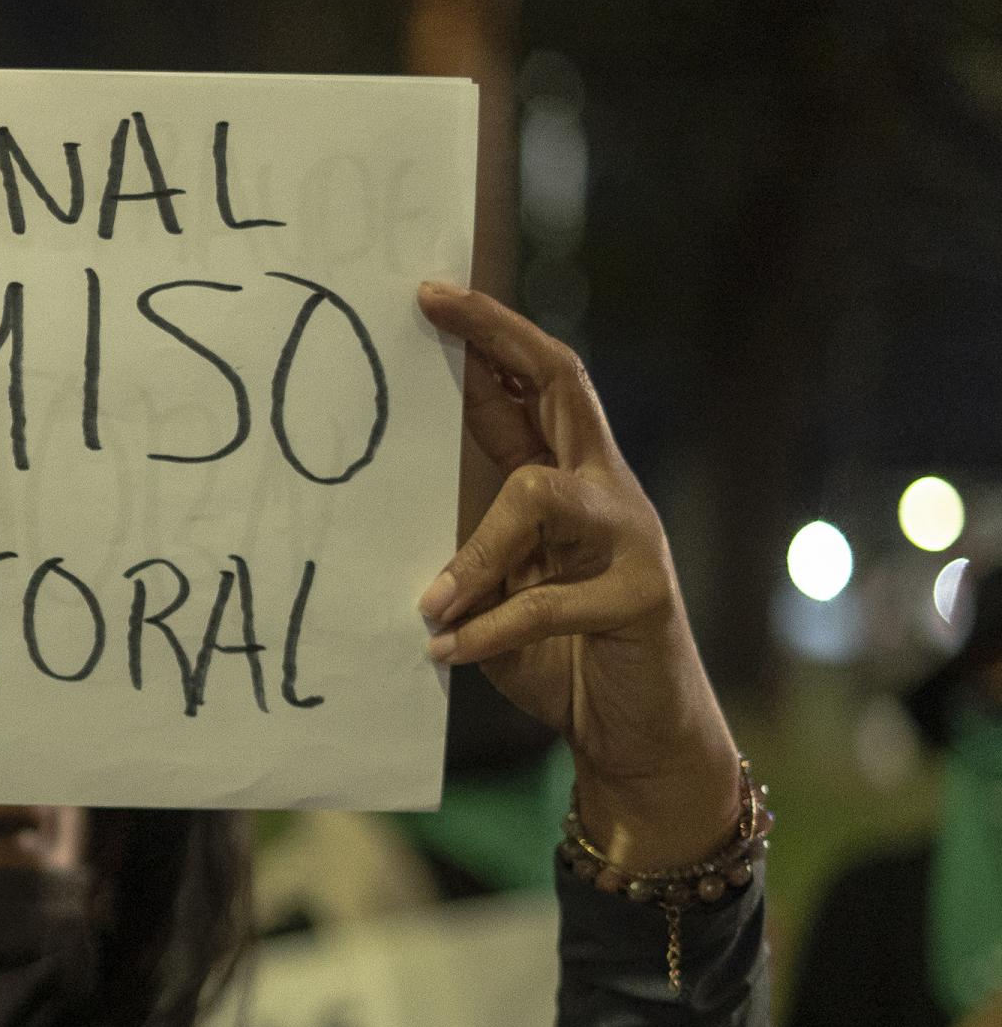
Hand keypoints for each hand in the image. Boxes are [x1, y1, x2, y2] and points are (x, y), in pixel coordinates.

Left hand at [416, 285, 739, 865]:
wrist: (634, 733)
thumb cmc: (558, 654)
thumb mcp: (497, 589)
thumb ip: (465, 544)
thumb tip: (386, 499)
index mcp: (569, 481)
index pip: (531, 387)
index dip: (486, 337)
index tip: (428, 294)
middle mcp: (607, 492)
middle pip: (564, 385)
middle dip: (500, 339)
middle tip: (438, 312)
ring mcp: (632, 540)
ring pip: (542, 496)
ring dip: (476, 551)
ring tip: (428, 604)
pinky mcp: (641, 600)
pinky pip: (549, 601)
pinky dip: (489, 629)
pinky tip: (445, 651)